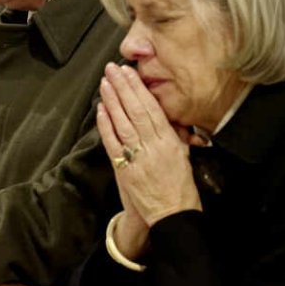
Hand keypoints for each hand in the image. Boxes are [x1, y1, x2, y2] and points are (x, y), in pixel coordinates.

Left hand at [97, 63, 201, 236]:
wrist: (172, 216)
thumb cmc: (180, 187)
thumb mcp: (183, 156)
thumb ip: (175, 135)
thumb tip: (170, 116)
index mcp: (170, 141)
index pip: (153, 108)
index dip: (139, 89)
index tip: (130, 72)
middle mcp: (154, 146)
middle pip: (136, 111)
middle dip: (123, 87)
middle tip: (113, 69)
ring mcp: (139, 157)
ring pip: (123, 123)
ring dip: (112, 101)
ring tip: (105, 82)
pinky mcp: (125, 169)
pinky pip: (113, 143)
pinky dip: (106, 125)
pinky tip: (101, 109)